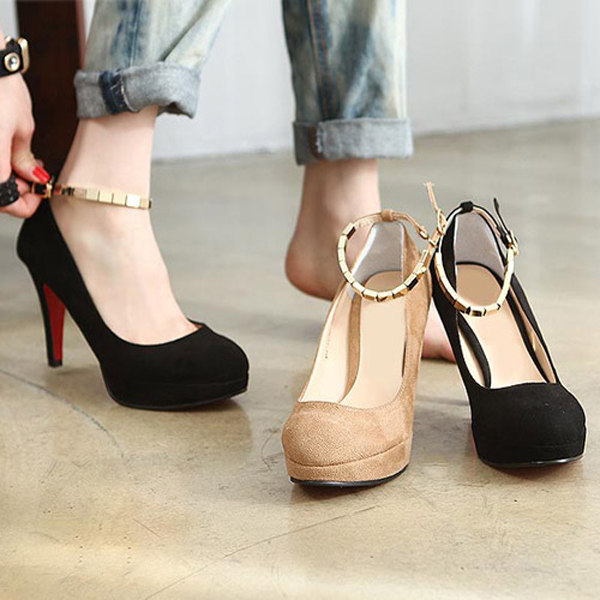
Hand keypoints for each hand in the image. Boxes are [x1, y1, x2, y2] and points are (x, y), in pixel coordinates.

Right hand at [0, 35, 48, 217]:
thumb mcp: (21, 127)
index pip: (7, 204)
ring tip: (19, 162)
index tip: (38, 193)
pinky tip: (4, 152)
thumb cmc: (0, 86)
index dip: (26, 205)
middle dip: (14, 191)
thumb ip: (24, 158)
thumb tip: (32, 177)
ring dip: (3, 179)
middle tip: (30, 176)